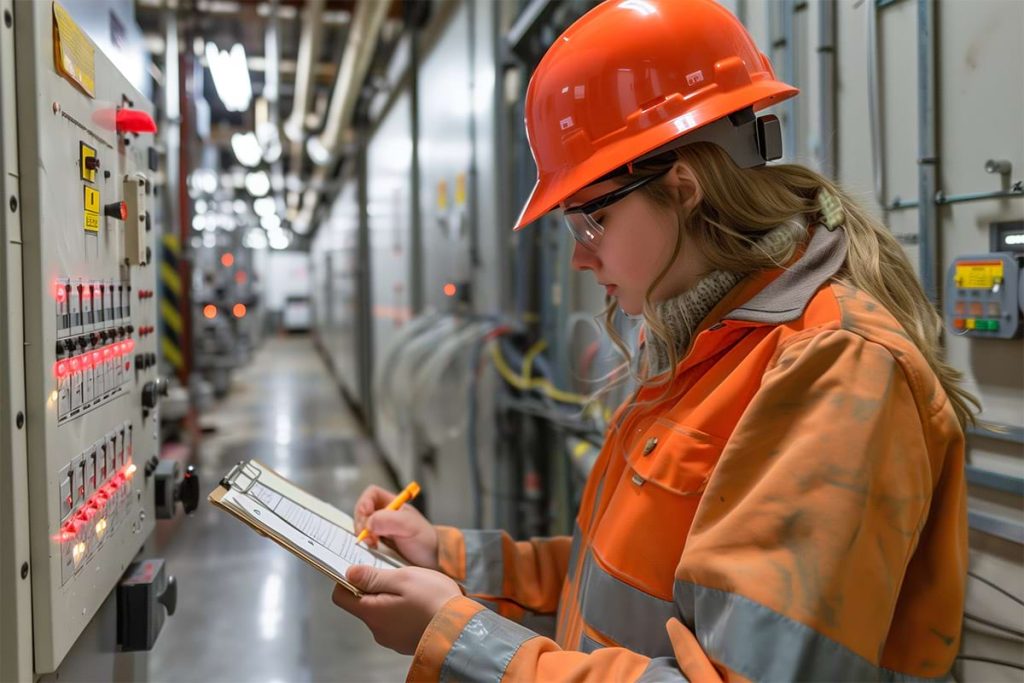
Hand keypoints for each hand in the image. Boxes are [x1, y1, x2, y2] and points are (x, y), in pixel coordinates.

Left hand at [331, 565, 461, 654]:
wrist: (462, 630)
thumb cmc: (434, 601)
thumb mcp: (403, 578)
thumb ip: (373, 576)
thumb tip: (349, 572)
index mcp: (372, 612)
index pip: (341, 596)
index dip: (347, 580)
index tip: (363, 569)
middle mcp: (377, 629)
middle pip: (362, 604)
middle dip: (374, 587)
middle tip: (396, 575)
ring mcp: (391, 638)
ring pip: (380, 613)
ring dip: (390, 599)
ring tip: (413, 590)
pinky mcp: (404, 642)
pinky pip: (395, 623)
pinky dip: (402, 611)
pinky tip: (420, 604)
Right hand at [353, 485, 438, 568]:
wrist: (434, 561)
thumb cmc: (426, 541)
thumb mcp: (410, 526)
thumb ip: (390, 520)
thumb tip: (369, 522)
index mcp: (394, 505)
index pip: (371, 494)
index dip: (365, 503)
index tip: (366, 516)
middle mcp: (385, 515)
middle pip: (362, 511)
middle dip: (361, 523)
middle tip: (369, 537)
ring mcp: (381, 530)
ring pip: (362, 526)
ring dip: (362, 535)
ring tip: (372, 544)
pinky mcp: (379, 544)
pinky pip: (365, 541)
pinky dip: (365, 544)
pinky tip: (373, 549)